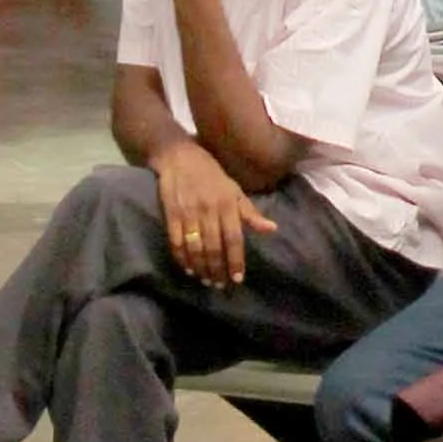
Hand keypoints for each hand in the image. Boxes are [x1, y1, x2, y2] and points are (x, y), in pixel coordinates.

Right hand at [153, 138, 275, 287]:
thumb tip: (272, 229)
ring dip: (200, 267)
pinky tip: (187, 268)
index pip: (234, 239)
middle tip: (219, 285)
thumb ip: (250, 213)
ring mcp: (188, 211)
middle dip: (217, 270)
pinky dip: (181, 257)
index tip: (237, 279)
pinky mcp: (170, 212)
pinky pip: (176, 240)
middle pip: (214, 247)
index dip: (236, 261)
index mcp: (228, 204)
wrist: (178, 155)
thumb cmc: (212, 176)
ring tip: (204, 280)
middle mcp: (209, 209)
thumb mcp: (235, 191)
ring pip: (195, 247)